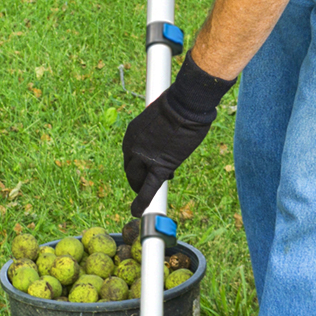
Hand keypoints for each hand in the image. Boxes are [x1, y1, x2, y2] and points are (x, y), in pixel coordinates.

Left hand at [122, 55, 234, 216]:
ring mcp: (143, 157)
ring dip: (141, 189)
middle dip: (138, 178)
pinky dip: (142, 201)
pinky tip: (138, 211)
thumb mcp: (161, 119)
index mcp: (132, 134)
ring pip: (138, 180)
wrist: (185, 105)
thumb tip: (168, 138)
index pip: (131, 156)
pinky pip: (148, 187)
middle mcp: (132, 146)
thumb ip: (159, 133)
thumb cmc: (179, 106)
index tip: (145, 169)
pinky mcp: (159, 166)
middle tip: (144, 186)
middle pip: (131, 170)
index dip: (139, 165)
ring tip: (142, 199)